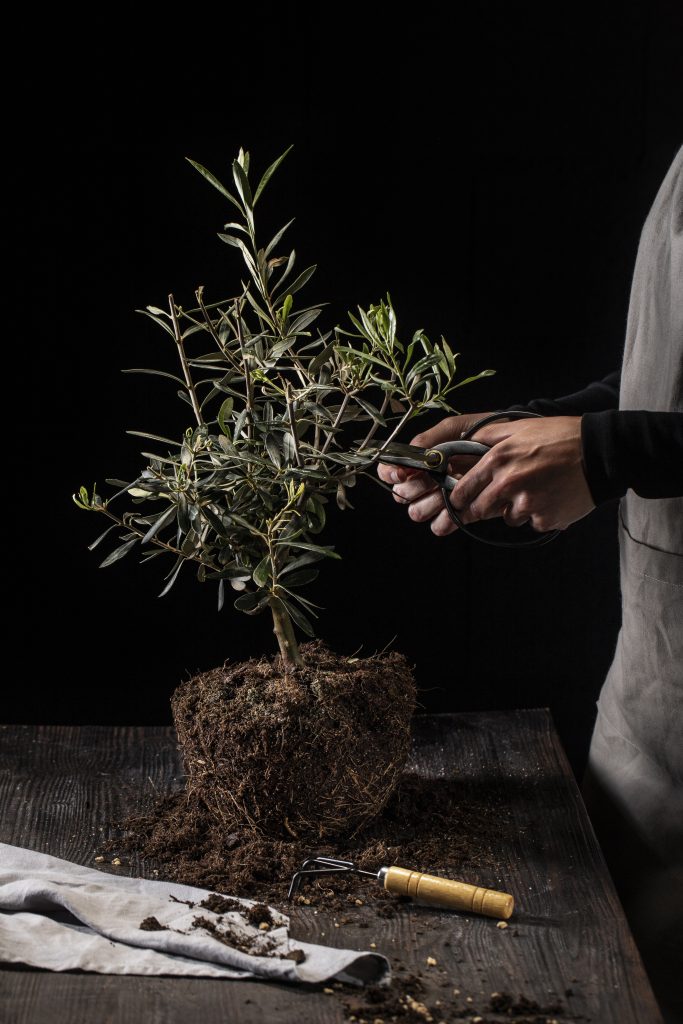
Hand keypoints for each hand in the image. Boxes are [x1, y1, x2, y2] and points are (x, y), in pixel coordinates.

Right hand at [377, 412, 493, 532]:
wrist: (510, 446)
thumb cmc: (479, 431)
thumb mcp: (452, 428)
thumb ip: (426, 441)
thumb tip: (405, 461)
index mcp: (418, 462)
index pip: (389, 473)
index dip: (391, 475)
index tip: (403, 473)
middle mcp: (424, 483)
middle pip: (402, 496)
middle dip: (416, 487)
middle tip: (434, 477)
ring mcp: (439, 500)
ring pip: (417, 512)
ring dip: (430, 503)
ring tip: (448, 491)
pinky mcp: (458, 514)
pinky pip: (438, 526)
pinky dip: (445, 519)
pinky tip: (457, 507)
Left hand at [381, 414, 595, 535]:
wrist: (600, 453)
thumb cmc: (560, 436)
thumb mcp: (519, 427)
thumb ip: (487, 436)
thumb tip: (461, 440)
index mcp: (497, 460)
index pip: (463, 490)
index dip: (459, 498)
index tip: (459, 500)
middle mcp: (508, 483)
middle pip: (479, 510)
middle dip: (484, 507)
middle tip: (499, 497)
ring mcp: (527, 504)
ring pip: (508, 517)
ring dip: (516, 509)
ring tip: (538, 489)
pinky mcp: (545, 519)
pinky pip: (532, 522)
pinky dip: (540, 514)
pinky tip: (553, 496)